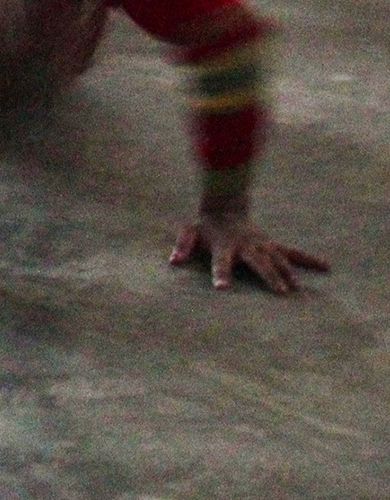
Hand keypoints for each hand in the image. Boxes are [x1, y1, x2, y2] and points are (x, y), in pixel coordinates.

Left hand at [168, 213, 327, 293]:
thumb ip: (183, 246)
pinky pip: (294, 253)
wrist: (225, 207)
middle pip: (258, 262)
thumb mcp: (189, 233)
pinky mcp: (273, 245)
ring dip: (287, 273)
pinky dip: (309, 260)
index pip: (221, 262)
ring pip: (278, 259)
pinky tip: (326, 267)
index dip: (221, 274)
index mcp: (224, 245)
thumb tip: (173, 261)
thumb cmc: (205, 226)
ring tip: (296, 289)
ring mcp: (262, 245)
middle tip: (279, 293)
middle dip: (269, 276)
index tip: (222, 288)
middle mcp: (246, 246)